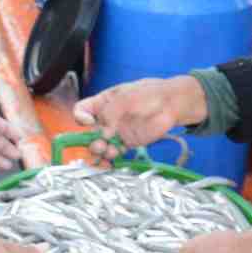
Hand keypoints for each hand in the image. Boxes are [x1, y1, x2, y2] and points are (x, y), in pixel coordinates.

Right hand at [72, 75, 205, 161]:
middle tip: (98, 145)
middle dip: (89, 140)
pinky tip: (114, 157)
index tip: (89, 122)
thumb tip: (103, 133)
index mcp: (102, 102)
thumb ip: (111, 113)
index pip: (82, 110)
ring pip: (100, 144)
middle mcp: (106, 118)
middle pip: (88, 131)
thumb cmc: (148, 94)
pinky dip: (111, 157)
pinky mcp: (127, 142)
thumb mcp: (125, 98)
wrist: (171, 104)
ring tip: (107, 152)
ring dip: (99, 151)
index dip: (80, 117)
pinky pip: (114, 152)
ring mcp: (116, 131)